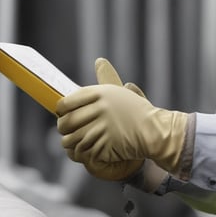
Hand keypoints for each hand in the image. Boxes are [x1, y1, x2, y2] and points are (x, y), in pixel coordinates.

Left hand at [57, 81, 188, 173]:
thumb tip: (100, 62)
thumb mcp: (123, 92)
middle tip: (65, 131)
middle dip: (63, 128)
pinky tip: (85, 152)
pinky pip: (83, 151)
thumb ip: (108, 78)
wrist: (156, 132)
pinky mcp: (105, 145)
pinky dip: (82, 154)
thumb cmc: (139, 112)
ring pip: (72, 139)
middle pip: (67, 121)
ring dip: (70, 143)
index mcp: (102, 93)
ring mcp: (102, 128)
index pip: (67, 102)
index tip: (62, 114)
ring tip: (73, 143)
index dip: (60, 110)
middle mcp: (100, 108)